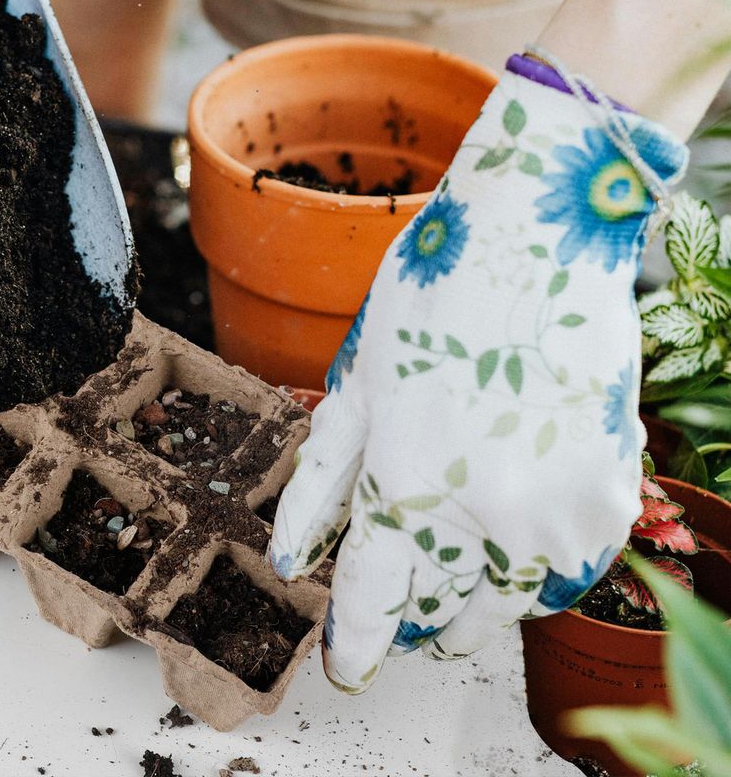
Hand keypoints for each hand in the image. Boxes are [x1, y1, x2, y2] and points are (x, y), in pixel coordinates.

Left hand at [267, 60, 687, 691]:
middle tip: (395, 599)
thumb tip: (289, 555)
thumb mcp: (354, 382)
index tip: (345, 666)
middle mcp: (487, 509)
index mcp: (408, 477)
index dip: (354, 644)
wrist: (538, 233)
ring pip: (507, 606)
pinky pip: (564, 572)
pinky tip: (505, 528)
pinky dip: (528, 569)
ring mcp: (558, 507)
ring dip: (470, 599)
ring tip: (448, 559)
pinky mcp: (610, 493)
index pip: (375, 600)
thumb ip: (321, 480)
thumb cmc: (430, 293)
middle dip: (410, 619)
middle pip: (442, 617)